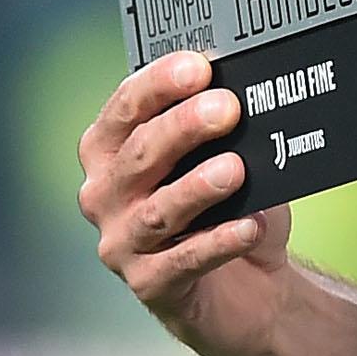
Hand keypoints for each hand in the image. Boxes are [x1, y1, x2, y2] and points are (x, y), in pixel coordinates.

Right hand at [78, 51, 295, 355]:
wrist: (245, 288)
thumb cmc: (223, 206)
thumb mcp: (220, 157)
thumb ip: (220, 132)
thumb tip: (244, 98)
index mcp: (109, 149)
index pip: (126, 107)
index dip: (159, 84)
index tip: (198, 67)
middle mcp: (104, 194)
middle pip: (140, 153)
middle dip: (183, 127)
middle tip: (227, 109)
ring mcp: (122, 242)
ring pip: (158, 210)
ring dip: (197, 186)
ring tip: (236, 169)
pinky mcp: (150, 285)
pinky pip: (183, 260)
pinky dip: (220, 240)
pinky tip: (252, 225)